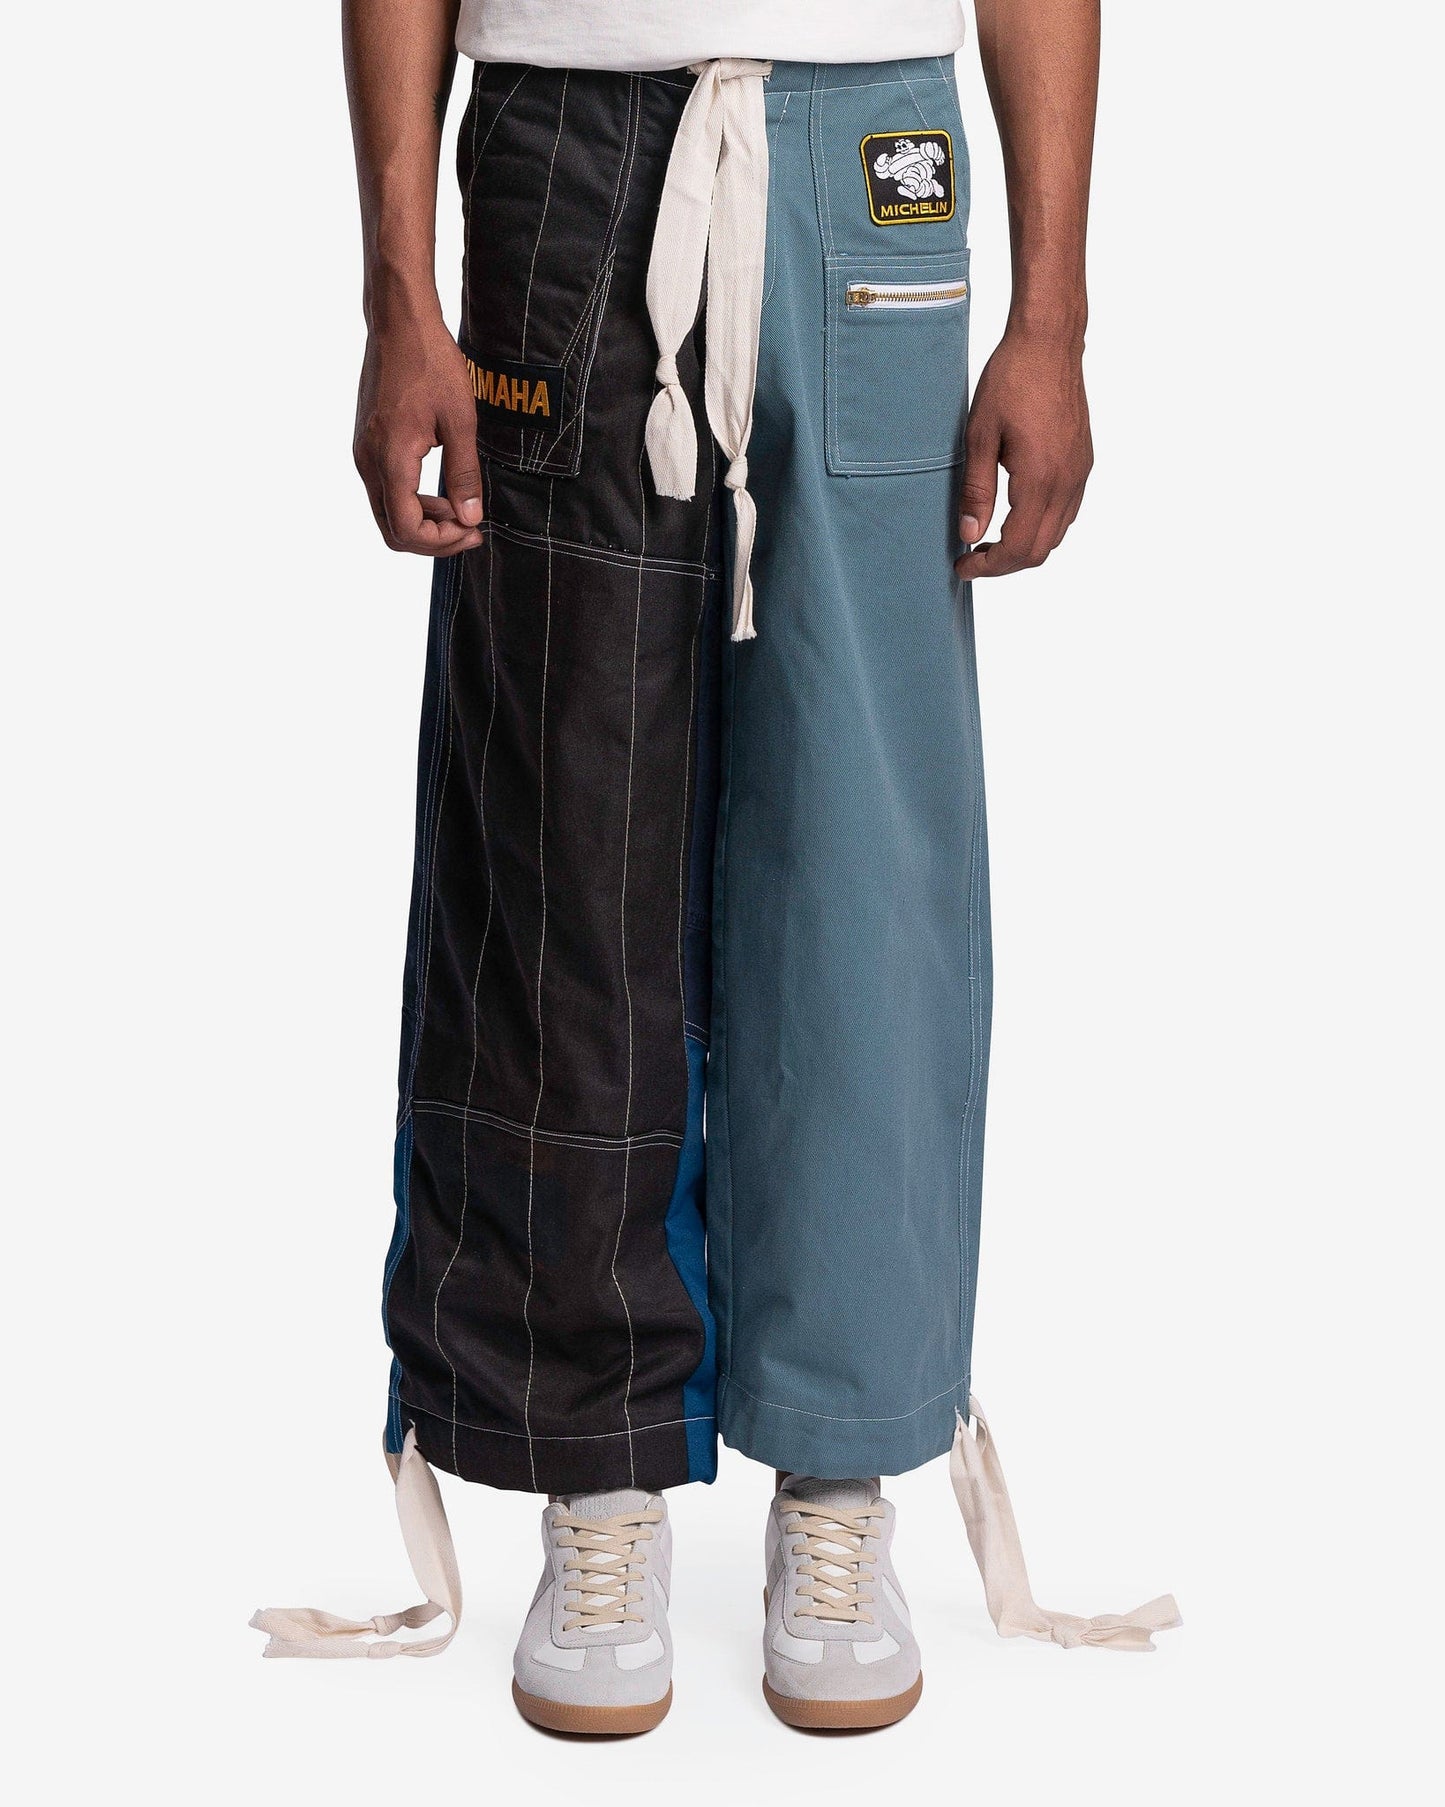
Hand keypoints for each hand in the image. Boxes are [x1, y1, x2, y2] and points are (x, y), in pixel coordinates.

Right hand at [353, 314, 484, 555]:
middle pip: (393, 530)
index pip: (407, 530)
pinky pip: (386, 490)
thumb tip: (471, 518)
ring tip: (462, 508)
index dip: (442, 542)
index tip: (473, 530)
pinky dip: (413, 500)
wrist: (400, 323)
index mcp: (390, 460)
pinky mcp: (368, 444)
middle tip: (471, 528)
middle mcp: (368, 463)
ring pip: (388, 512)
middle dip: (433, 538)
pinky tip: (442, 489)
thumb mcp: (460, 421)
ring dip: (424, 520)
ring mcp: (364, 453)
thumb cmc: (431, 362)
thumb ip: (464, 474)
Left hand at [955, 331, 1092, 578]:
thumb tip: (969, 535)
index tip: (962, 566)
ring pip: (1056, 535)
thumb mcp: (979, 437)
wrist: (1048, 343)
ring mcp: (1080, 473)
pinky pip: (1067, 512)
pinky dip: (1042, 527)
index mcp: (1040, 479)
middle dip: (1004, 564)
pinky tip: (1016, 515)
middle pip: (1039, 550)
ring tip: (989, 539)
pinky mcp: (1083, 463)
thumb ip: (976, 491)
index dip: (988, 567)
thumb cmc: (1011, 381)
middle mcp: (1067, 482)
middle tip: (972, 558)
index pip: (1018, 548)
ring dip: (1024, 547)